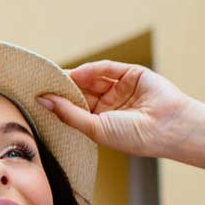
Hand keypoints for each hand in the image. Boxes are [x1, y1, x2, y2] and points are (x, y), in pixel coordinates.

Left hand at [37, 60, 194, 158]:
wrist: (169, 128)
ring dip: (74, 77)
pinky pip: (108, 68)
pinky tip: (77, 73)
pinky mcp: (132, 73)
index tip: (35, 96)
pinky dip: (91, 69)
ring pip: (91, 78)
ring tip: (55, 76)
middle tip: (39, 81)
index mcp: (98, 121)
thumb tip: (43, 101)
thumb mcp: (95, 128)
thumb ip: (68, 113)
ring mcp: (120, 88)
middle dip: (61, 86)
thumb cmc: (133, 137)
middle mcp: (108, 104)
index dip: (55, 101)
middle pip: (79, 91)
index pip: (72, 107)